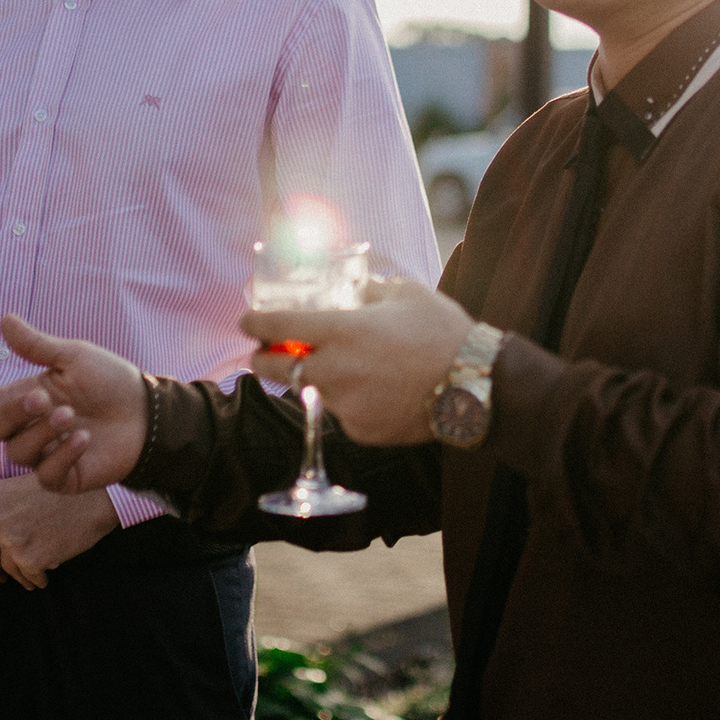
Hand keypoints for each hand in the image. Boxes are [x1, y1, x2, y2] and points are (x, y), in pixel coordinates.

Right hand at [0, 313, 150, 492]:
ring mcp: (44, 454)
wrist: (146, 413)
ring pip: (18, 451)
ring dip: (44, 432)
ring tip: (72, 416)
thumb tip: (5, 320)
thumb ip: (37, 346)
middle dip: (16, 413)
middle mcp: (30, 427)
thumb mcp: (74, 357)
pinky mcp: (62, 478)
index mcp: (27, 396)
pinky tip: (84, 438)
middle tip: (45, 399)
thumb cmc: (110, 381)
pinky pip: (46, 473)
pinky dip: (63, 454)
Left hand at [0, 474, 120, 587]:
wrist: (94, 496)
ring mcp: (10, 540)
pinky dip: (37, 578)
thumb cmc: (63, 490)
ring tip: (35, 568)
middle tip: (1, 576)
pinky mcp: (29, 558)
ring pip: (7, 571)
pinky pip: (28, 578)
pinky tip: (48, 568)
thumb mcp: (19, 488)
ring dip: (20, 574)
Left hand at [239, 277, 473, 445]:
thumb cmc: (443, 333)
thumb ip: (370, 290)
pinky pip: (342, 413)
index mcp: (341, 331)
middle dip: (262, 359)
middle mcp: (334, 370)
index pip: (279, 326)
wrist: (474, 387)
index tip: (245, 321)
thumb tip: (355, 288)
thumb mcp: (406, 294)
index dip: (255, 322)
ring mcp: (344, 405)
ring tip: (351, 369)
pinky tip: (378, 392)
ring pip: (313, 390)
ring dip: (318, 379)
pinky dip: (350, 402)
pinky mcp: (359, 430)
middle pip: (275, 368)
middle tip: (265, 353)